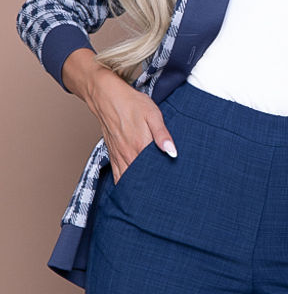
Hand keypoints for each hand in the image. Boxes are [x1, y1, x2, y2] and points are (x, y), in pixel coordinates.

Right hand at [84, 64, 177, 183]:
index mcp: (140, 146)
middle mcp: (128, 155)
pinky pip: (117, 176)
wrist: (108, 98)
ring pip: (128, 181)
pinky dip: (125, 184)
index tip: (172, 185)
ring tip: (150, 195)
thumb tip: (172, 152)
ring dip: (138, 188)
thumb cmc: (132, 104)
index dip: (163, 179)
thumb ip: (162, 134)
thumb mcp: (153, 114)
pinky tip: (132, 189)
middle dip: (152, 187)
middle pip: (141, 179)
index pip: (154, 170)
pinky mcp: (113, 156)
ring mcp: (119, 157)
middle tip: (163, 194)